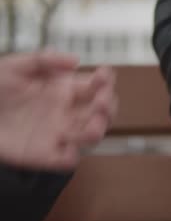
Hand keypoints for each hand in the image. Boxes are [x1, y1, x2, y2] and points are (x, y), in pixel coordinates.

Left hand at [0, 51, 116, 170]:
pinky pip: (65, 160)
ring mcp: (58, 134)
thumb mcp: (13, 66)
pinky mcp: (45, 154)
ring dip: (97, 131)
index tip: (104, 74)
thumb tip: (75, 61)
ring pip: (89, 136)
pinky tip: (68, 150)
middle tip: (102, 100)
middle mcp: (66, 113)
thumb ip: (42, 60)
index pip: (95, 87)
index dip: (105, 81)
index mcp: (64, 91)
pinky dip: (70, 158)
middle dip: (108, 107)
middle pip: (101, 113)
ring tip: (95, 127)